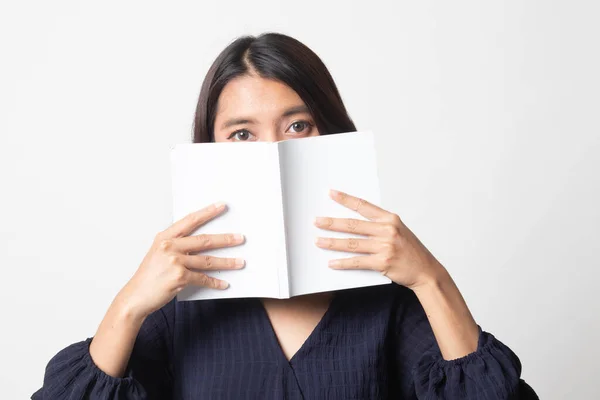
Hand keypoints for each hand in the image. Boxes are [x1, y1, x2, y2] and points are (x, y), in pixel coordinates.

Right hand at [119, 202, 244, 318]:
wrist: (136, 297)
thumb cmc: (149, 277)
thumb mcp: (159, 254)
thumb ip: (176, 245)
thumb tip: (202, 243)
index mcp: (165, 238)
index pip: (190, 220)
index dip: (207, 212)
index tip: (221, 206)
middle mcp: (169, 247)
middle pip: (204, 240)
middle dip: (225, 239)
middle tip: (240, 238)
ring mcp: (174, 261)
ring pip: (207, 260)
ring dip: (227, 262)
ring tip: (240, 262)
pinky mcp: (179, 277)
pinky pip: (203, 278)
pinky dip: (215, 282)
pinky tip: (224, 283)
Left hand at [314, 190, 446, 289]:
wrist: (426, 270)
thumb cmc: (412, 251)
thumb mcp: (399, 231)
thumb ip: (380, 225)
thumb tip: (356, 223)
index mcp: (390, 219)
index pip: (363, 205)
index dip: (345, 199)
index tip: (331, 194)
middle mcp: (387, 230)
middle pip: (353, 225)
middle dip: (332, 223)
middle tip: (317, 221)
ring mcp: (385, 246)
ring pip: (352, 243)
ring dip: (332, 243)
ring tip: (318, 241)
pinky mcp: (382, 262)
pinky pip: (357, 262)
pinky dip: (343, 263)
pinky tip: (332, 262)